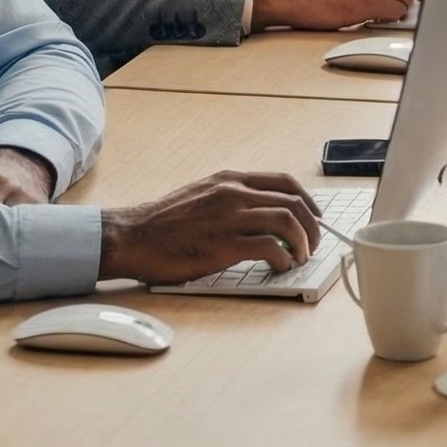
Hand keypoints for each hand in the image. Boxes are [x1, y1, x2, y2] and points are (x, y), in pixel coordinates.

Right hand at [99, 171, 321, 283]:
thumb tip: (260, 215)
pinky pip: (269, 247)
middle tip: (313, 244)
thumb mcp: (202, 196)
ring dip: (303, 241)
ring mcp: (229, 217)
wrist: (131, 236)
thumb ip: (230, 200)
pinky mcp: (223, 245)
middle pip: (293, 201)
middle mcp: (234, 193)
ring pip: (287, 220)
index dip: (307, 201)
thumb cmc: (162, 223)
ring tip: (300, 257)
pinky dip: (282, 257)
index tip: (315, 217)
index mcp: (230, 180)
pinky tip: (279, 266)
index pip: (284, 182)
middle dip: (312, 225)